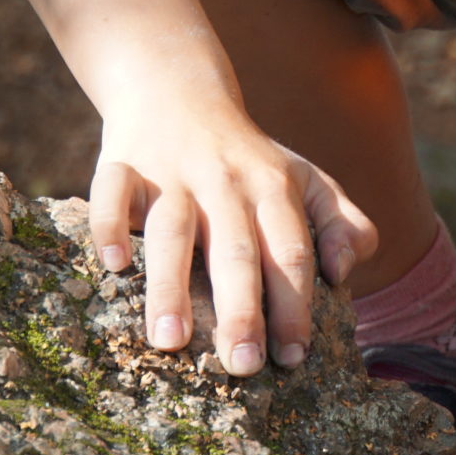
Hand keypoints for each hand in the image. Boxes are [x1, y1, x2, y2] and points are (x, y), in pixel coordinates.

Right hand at [85, 104, 376, 375]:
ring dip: (170, 285)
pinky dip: (110, 225)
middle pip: (236, 250)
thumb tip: (344, 273)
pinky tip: (114, 264)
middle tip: (242, 366)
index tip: (294, 357)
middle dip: (241, 309)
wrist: (177, 88)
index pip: (291, 252)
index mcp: (275, 187)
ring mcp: (171, 173)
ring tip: (169, 341)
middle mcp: (226, 181)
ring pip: (172, 231)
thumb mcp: (308, 179)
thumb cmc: (250, 158)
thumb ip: (345, 222)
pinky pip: (111, 193)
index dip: (295, 304)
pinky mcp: (121, 163)